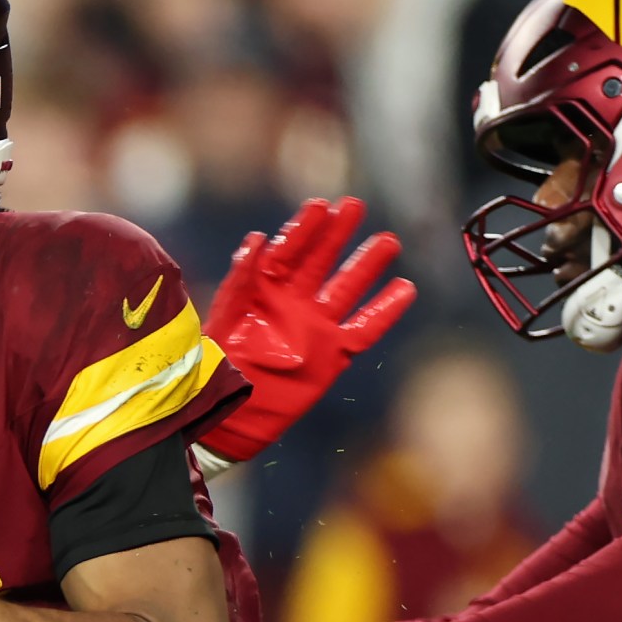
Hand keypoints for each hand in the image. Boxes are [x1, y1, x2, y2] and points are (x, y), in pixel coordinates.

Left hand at [199, 197, 416, 461]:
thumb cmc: (217, 368)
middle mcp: (292, 304)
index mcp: (264, 291)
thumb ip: (241, 279)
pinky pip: (364, 329)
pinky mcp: (332, 355)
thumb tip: (257, 239)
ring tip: (387, 241)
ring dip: (366, 265)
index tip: (321, 206)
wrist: (229, 416)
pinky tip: (404, 288)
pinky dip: (385, 311)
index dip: (304, 229)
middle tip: (356, 206)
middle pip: (321, 260)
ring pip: (347, 288)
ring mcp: (314, 328)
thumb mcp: (224, 318)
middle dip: (337, 233)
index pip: (288, 251)